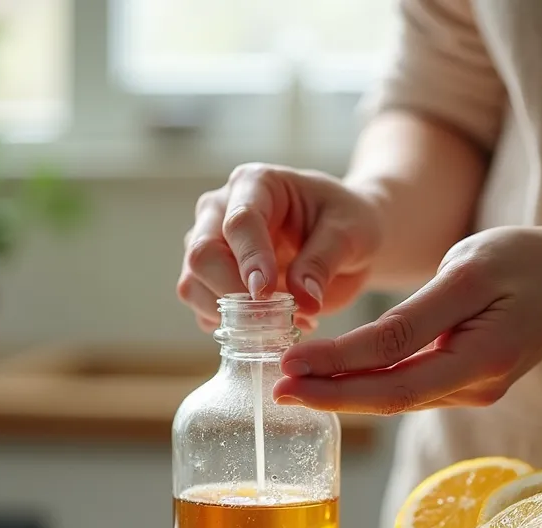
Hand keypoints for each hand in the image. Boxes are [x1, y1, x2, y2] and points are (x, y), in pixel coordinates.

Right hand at [178, 163, 382, 330]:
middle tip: (272, 318)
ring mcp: (211, 246)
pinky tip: (271, 328)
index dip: (250, 260)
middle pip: (202, 254)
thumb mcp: (349, 234)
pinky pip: (204, 310)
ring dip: (230, 316)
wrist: (346, 240)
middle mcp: (221, 211)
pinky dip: (233, 328)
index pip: (239, 222)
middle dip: (230, 292)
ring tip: (282, 323)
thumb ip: (323, 262)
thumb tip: (303, 300)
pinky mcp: (211, 281)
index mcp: (256, 184)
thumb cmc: (348, 223)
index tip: (265, 293)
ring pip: (193, 285)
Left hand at [273, 225, 541, 413]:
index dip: (337, 374)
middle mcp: (477, 387)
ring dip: (343, 393)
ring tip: (293, 384)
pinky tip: (335, 379)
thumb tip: (358, 350)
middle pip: (390, 399)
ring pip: (398, 399)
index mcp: (482, 356)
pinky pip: (411, 390)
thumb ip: (416, 313)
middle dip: (329, 396)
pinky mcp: (468, 386)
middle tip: (277, 390)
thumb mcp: (469, 270)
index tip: (288, 369)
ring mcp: (474, 392)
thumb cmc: (527, 262)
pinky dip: (369, 385)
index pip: (393, 373)